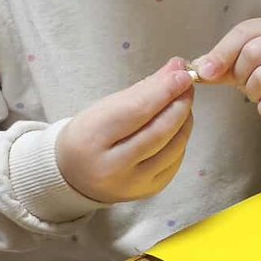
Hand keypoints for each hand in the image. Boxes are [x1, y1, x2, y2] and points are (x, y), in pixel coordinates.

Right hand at [56, 58, 194, 203]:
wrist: (72, 175)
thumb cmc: (89, 134)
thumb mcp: (104, 107)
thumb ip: (142, 90)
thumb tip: (177, 69)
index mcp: (91, 140)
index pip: (136, 111)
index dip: (164, 90)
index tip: (182, 73)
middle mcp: (112, 168)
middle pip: (159, 130)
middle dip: (179, 103)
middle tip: (188, 83)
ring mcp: (132, 184)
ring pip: (173, 147)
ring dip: (185, 119)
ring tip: (183, 101)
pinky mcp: (149, 191)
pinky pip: (175, 160)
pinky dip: (181, 138)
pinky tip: (177, 125)